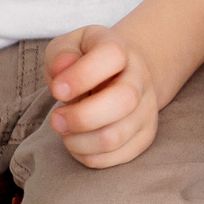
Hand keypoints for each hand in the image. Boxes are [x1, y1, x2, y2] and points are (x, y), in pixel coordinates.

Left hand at [43, 24, 160, 167]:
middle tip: (56, 118)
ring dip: (78, 141)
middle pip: (124, 101)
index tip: (57, 90)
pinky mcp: (145, 136)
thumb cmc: (87, 61)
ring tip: (65, 130)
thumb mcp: (69, 46)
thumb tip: (62, 68)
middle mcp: (141, 78)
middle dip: (80, 117)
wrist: (122, 73)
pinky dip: (87, 156)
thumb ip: (61, 53)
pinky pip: (116, 157)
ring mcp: (147, 109)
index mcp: (121, 50)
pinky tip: (78, 141)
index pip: (112, 56)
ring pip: (115, 137)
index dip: (81, 75)